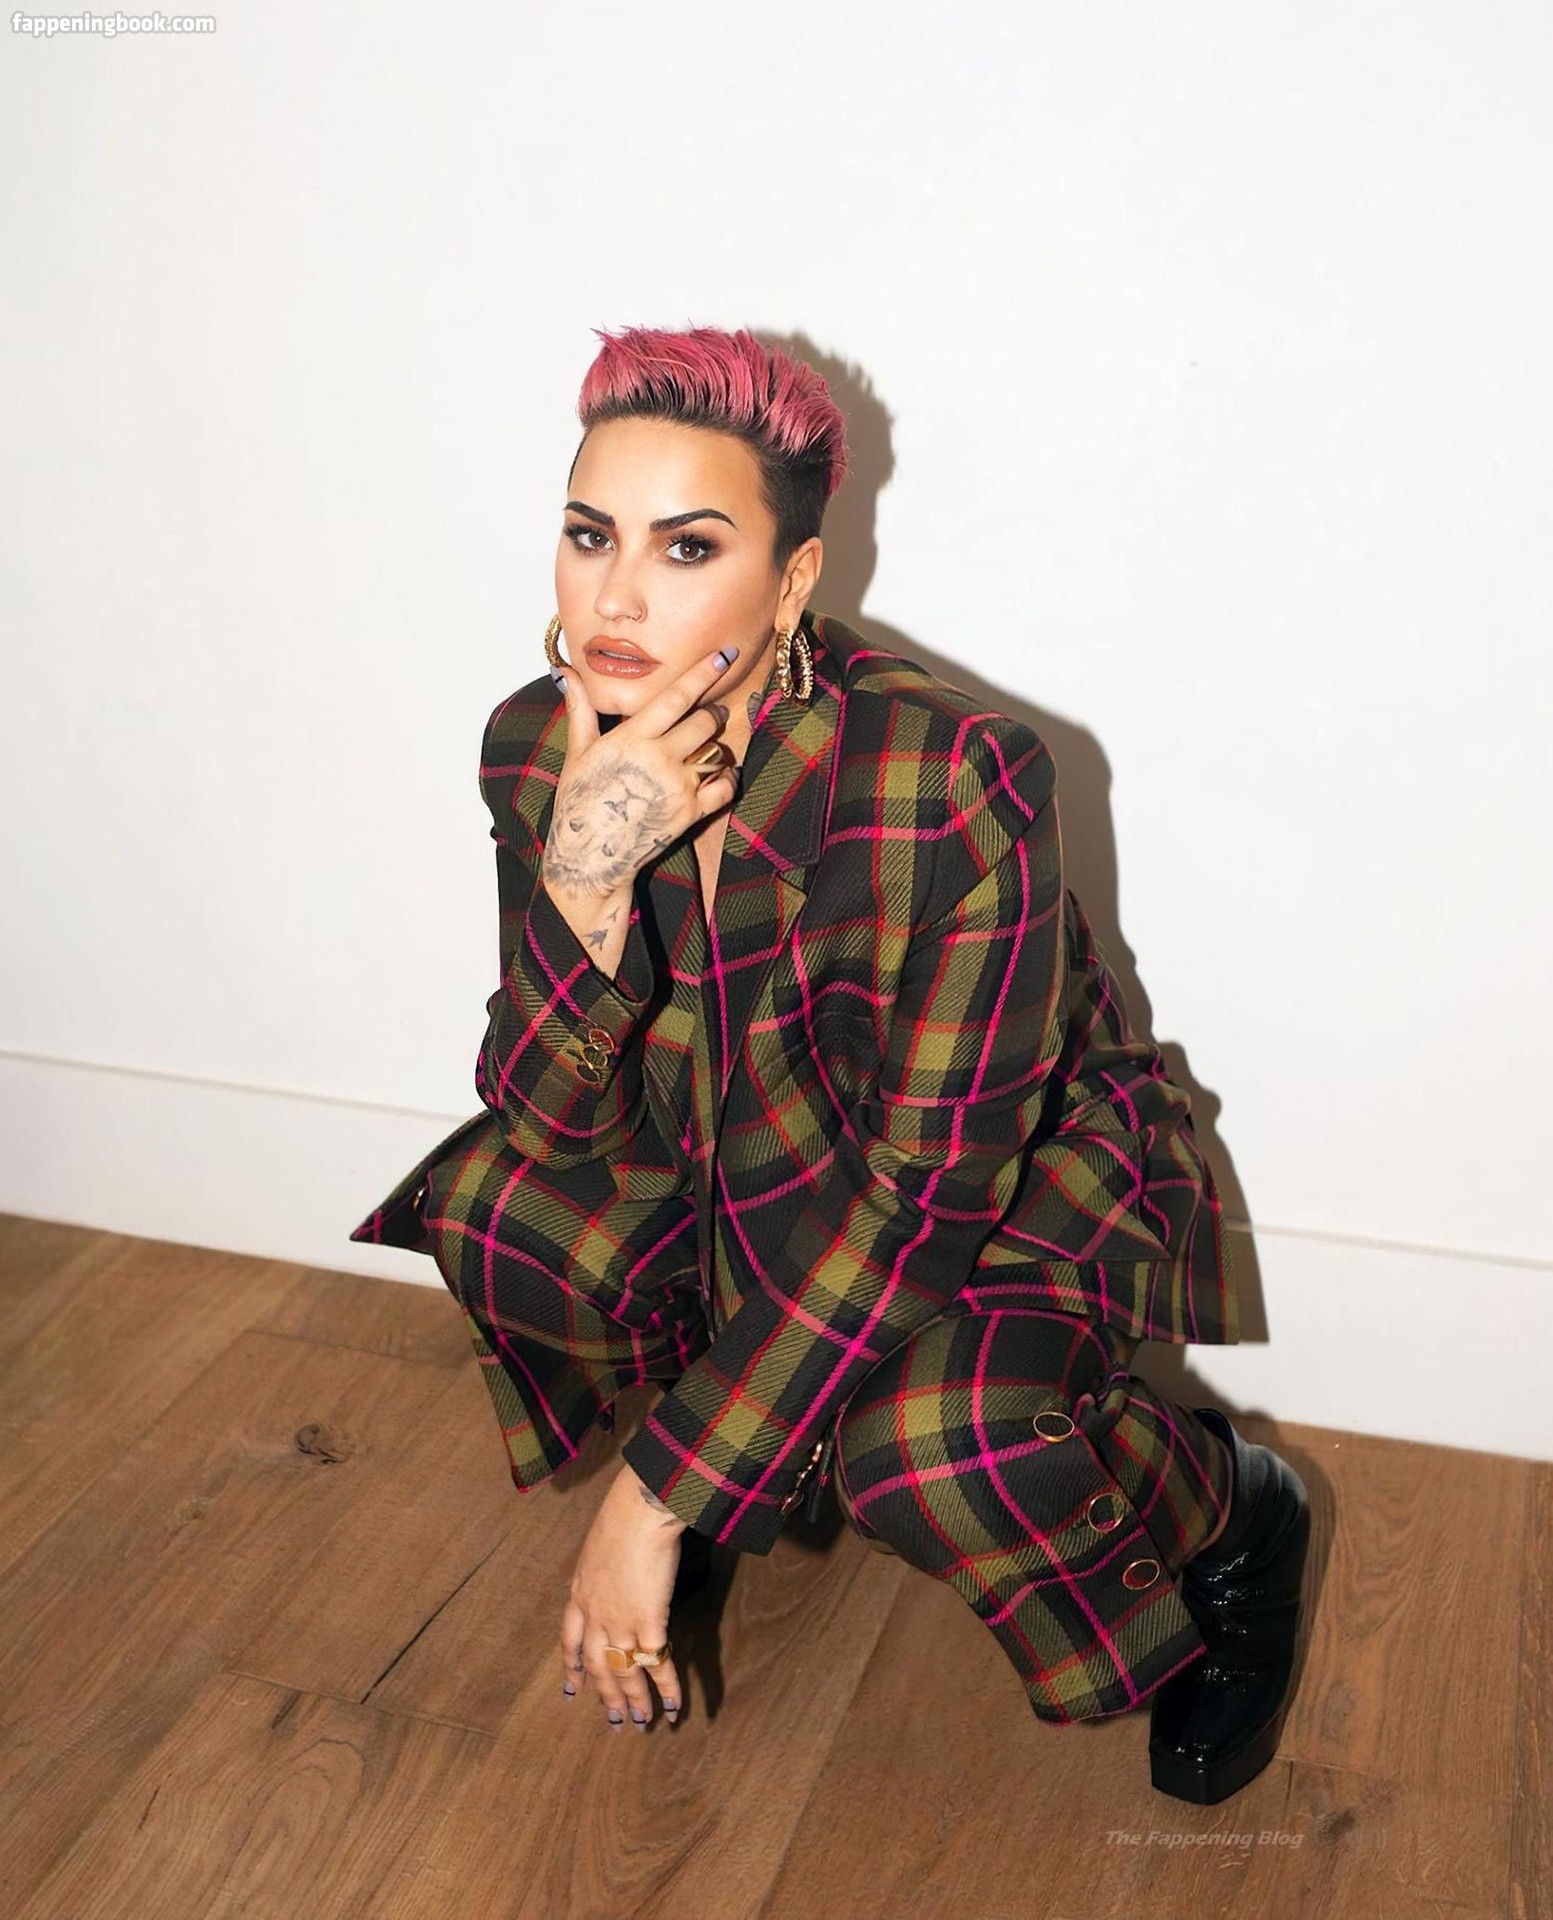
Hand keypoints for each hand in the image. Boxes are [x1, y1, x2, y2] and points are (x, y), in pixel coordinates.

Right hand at [543, 641, 741, 897]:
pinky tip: (719, 774)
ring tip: (708, 744)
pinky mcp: (690, 813)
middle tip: (710, 712)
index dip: (702, 674)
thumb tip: (565, 672)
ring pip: (717, 752)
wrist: (589, 857)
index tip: (723, 655)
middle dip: (711, 713)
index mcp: (631, 739)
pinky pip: (725, 787)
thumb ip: (580, 709)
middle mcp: (658, 760)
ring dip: (717, 745)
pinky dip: (728, 777)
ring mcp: (677, 787)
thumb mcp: (579, 752)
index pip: (675, 698)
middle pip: (704, 722)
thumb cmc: (580, 802)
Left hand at [560, 1465, 689, 1731]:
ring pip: (623, 1671)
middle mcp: (594, 1613)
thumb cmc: (623, 1515)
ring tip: (640, 1723)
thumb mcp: (600, 1544)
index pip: (569, 1640)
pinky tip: (673, 1706)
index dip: (571, 1667)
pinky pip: (656, 1663)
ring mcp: (619, 1621)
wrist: (639, 1511)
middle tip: (612, 1720)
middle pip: (596, 1664)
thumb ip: (603, 1566)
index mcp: (579, 1592)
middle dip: (604, 1694)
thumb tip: (615, 1570)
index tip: (572, 1689)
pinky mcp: (648, 1622)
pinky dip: (666, 1687)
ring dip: (633, 1700)